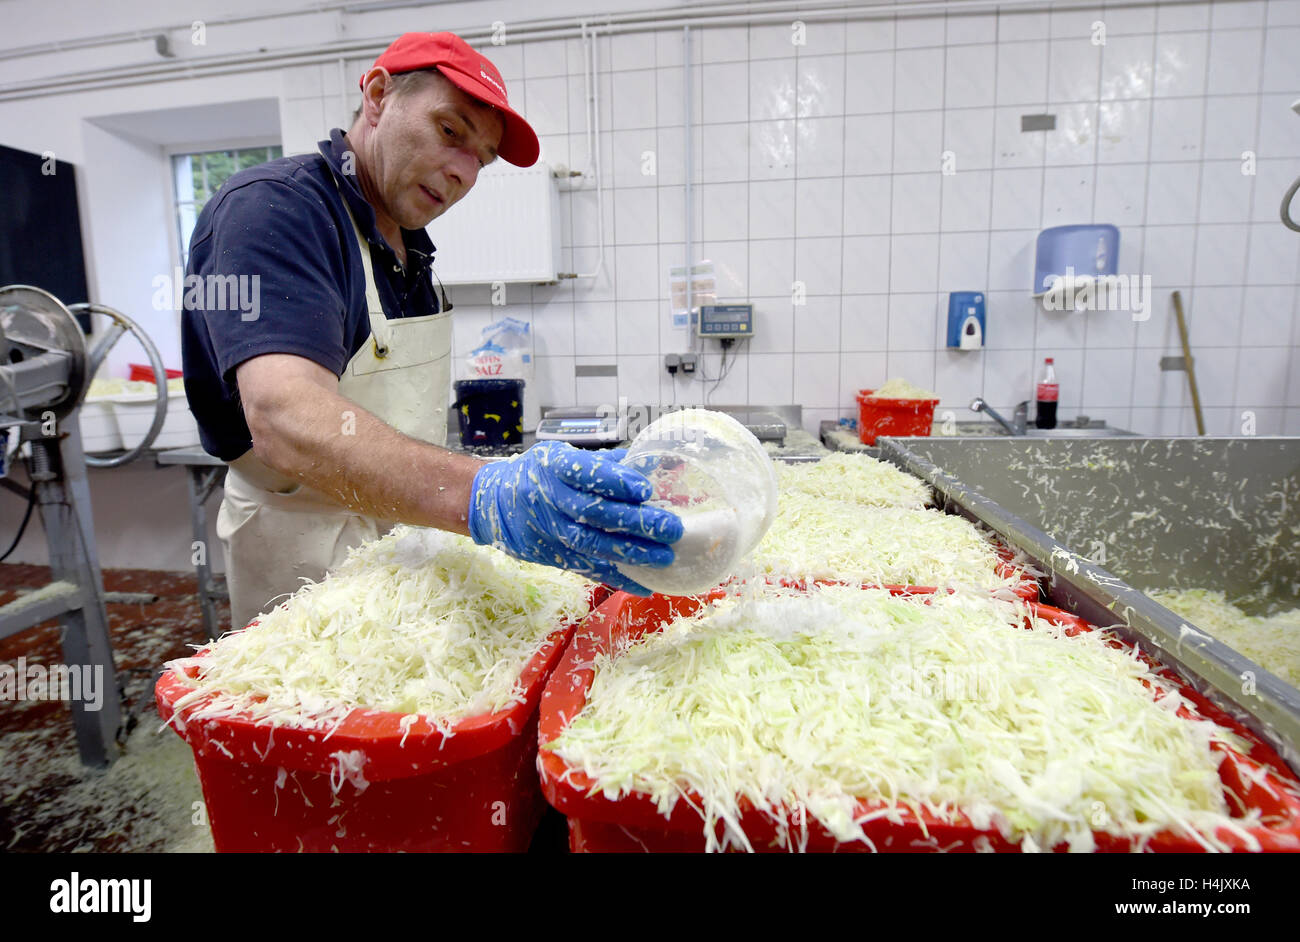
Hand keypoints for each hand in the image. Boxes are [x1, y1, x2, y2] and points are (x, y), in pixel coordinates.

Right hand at [468, 442, 682, 595]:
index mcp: (555, 468)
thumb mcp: (562, 456)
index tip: (645, 489)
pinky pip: (587, 569)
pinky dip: (617, 579)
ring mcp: (551, 531)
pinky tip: (644, 585)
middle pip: (595, 513)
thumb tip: (649, 463)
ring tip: (664, 557)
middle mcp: (552, 500)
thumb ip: (603, 462)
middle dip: (636, 522)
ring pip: (593, 545)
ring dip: (631, 553)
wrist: (493, 503)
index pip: (587, 473)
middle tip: (671, 528)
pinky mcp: (553, 556)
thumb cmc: (537, 474)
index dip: (617, 481)